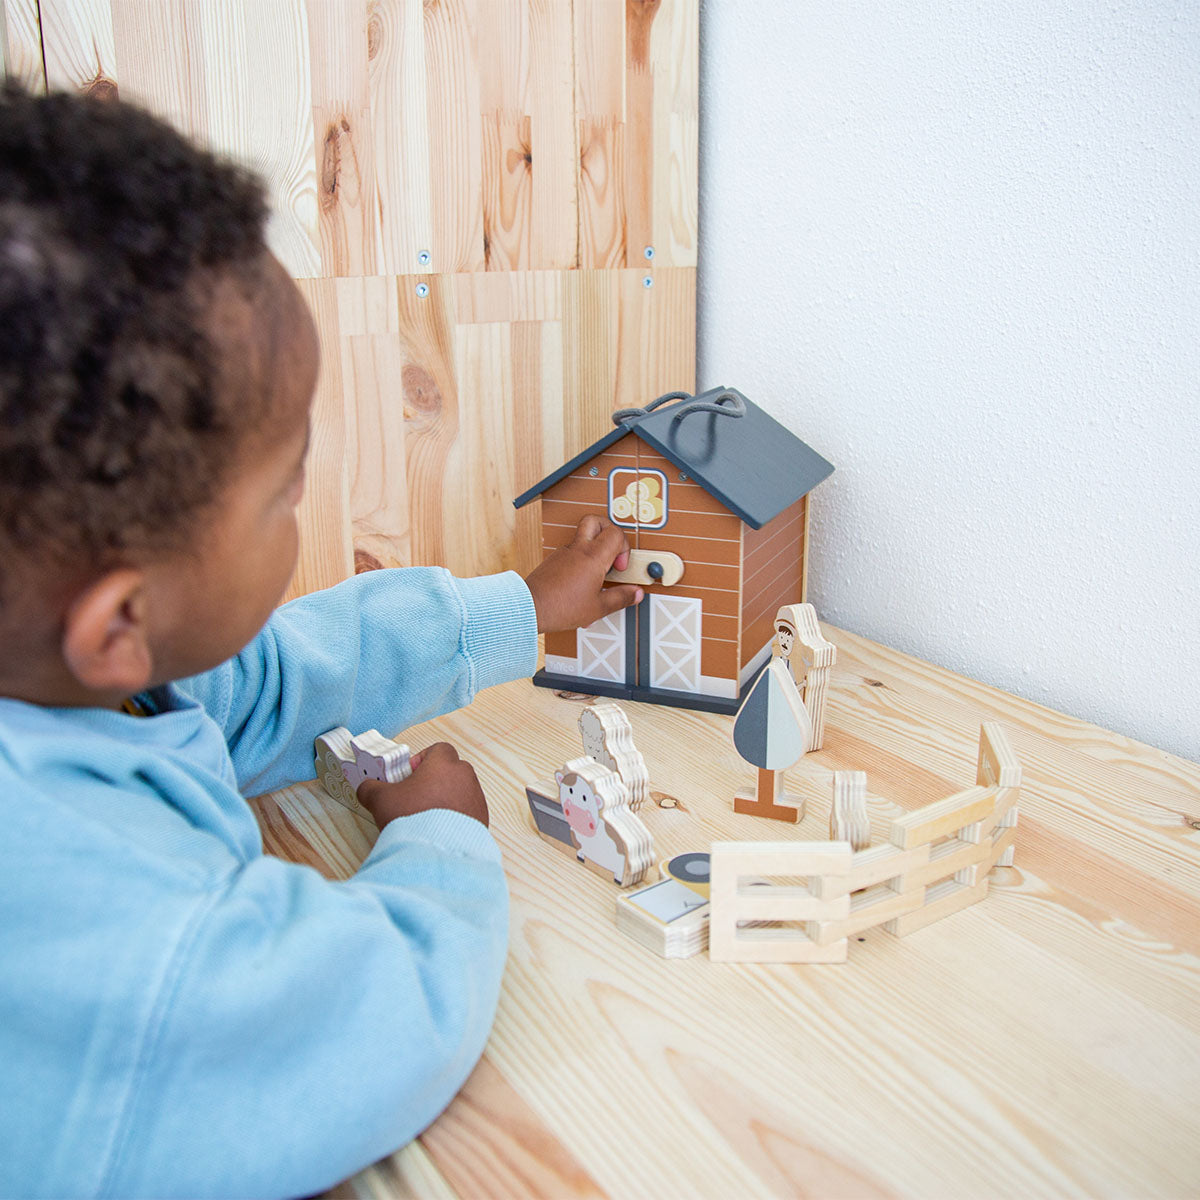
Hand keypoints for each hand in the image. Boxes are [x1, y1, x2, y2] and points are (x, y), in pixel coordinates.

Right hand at [356, 742, 488, 827]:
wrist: (437, 853)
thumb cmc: (414, 820)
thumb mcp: (381, 800)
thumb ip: (371, 788)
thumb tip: (367, 788)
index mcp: (444, 764)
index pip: (438, 749)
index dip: (422, 760)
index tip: (410, 775)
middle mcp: (465, 777)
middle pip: (449, 770)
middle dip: (433, 781)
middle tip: (415, 797)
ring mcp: (476, 798)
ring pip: (459, 790)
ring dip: (445, 799)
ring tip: (426, 817)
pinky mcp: (481, 819)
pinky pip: (467, 811)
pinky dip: (455, 817)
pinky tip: (438, 830)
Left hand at [524, 515, 642, 633]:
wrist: (529, 608)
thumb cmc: (560, 607)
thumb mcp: (598, 607)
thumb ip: (620, 598)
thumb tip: (634, 593)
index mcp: (593, 557)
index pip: (615, 533)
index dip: (624, 548)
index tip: (620, 567)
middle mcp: (577, 549)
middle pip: (596, 521)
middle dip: (608, 532)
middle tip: (612, 552)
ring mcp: (563, 553)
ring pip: (582, 537)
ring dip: (594, 549)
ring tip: (598, 573)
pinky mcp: (553, 561)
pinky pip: (571, 553)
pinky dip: (580, 562)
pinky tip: (582, 583)